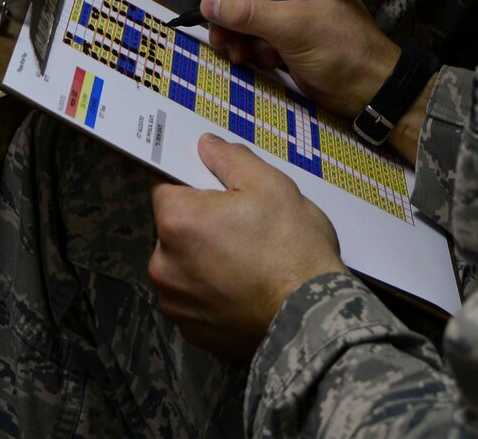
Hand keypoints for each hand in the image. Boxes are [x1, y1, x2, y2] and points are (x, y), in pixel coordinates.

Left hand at [150, 135, 344, 357]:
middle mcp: (162, 264)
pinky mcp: (191, 332)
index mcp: (176, 221)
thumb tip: (204, 145)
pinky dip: (212, 293)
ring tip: (246, 262)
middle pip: (174, 229)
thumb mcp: (270, 185)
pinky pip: (194, 299)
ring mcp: (176, 303)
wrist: (315, 322)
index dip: (191, 182)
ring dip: (203, 260)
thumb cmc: (293, 247)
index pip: (165, 186)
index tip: (215, 188)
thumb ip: (229, 158)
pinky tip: (243, 290)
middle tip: (243, 227)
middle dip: (200, 224)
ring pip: (182, 266)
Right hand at [204, 0, 397, 119]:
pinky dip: (253, 48)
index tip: (225, 4)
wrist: (370, 92)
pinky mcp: (285, 36)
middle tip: (220, 39)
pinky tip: (265, 63)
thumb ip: (248, 13)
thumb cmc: (341, 49)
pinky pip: (254, 34)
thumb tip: (206, 3)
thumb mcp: (293, 27)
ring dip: (238, 35)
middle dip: (231, 12)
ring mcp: (289, 10)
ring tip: (240, 57)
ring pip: (245, 12)